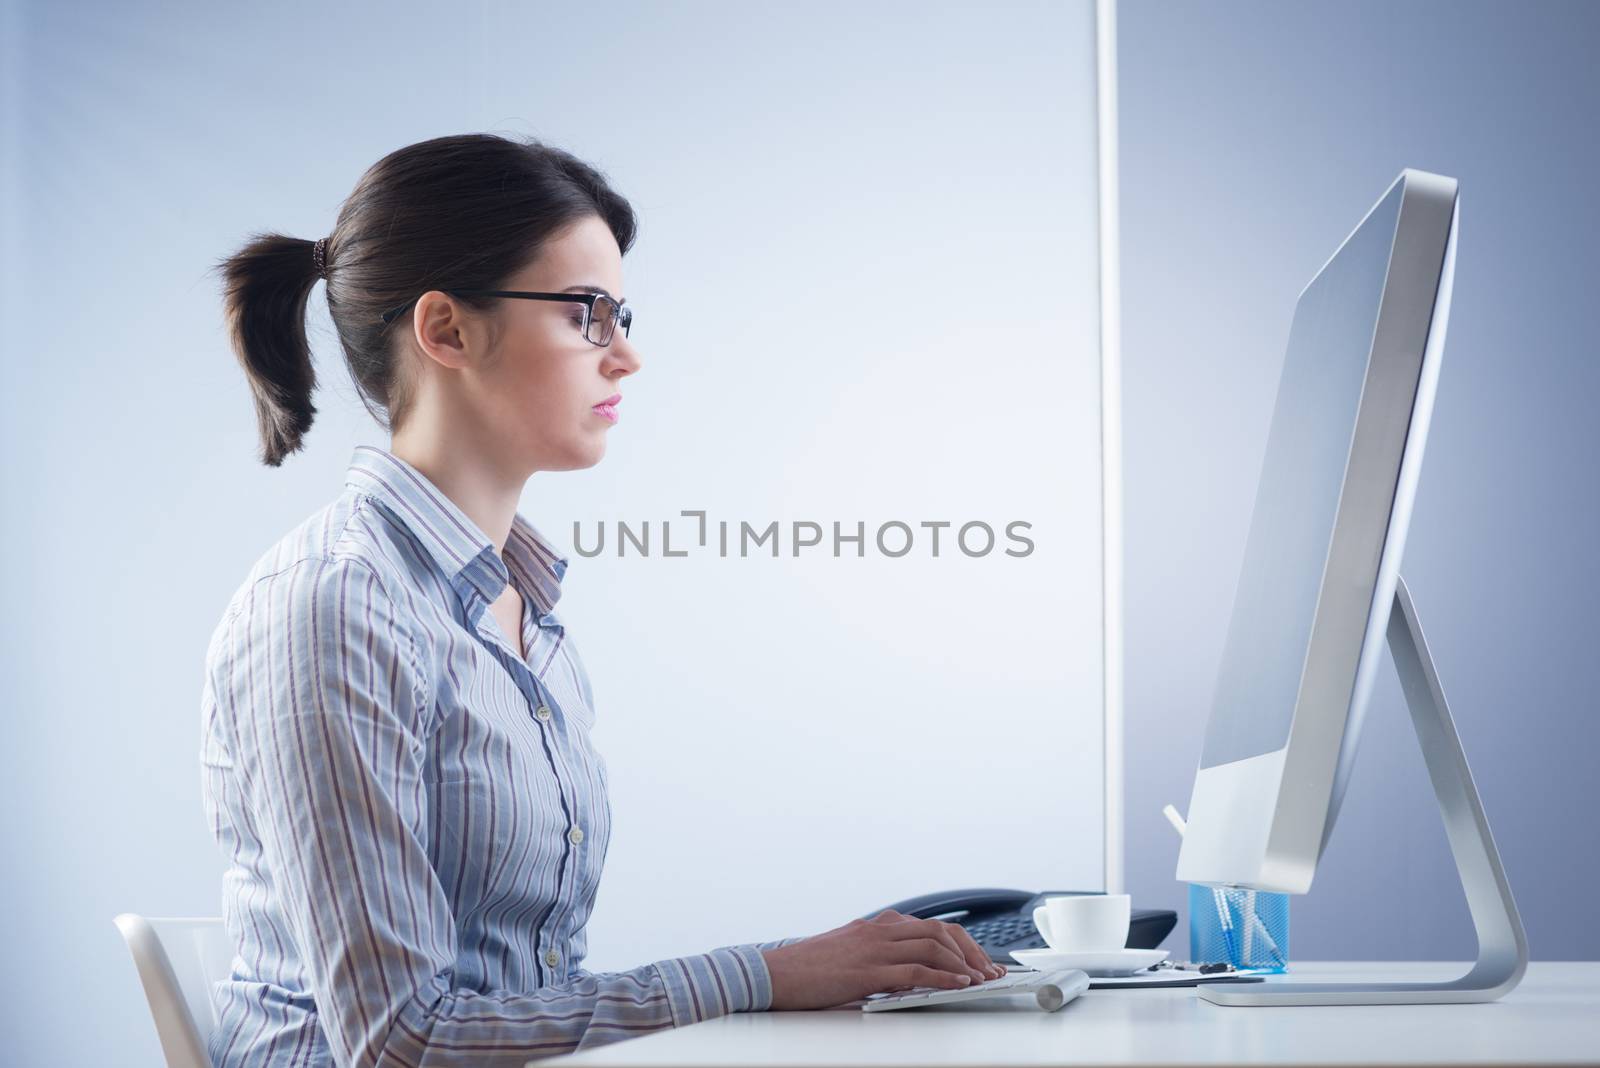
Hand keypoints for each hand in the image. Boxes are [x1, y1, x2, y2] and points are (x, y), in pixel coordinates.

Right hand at [760, 909, 1007, 1009]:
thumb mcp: (849, 955)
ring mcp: (874, 947)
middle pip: (941, 931)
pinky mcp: (867, 969)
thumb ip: (879, 957)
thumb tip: (911, 974)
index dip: (963, 943)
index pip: (932, 927)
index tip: (982, 962)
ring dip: (964, 964)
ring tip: (981, 981)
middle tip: (991, 972)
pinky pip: (915, 969)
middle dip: (972, 951)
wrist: (773, 974)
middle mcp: (880, 930)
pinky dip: (943, 976)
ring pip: (933, 945)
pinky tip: (958, 985)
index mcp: (877, 926)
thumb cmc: (808, 970)